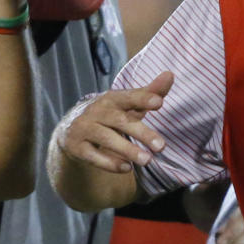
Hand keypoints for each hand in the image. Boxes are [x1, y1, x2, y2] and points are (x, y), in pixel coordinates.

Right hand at [53, 71, 173, 172]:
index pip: (129, 96)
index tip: (160, 102)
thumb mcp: (129, 104)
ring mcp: (84, 128)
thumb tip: (170, 75)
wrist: (73, 129)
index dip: (143, 98)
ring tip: (147, 160)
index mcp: (112, 98)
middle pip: (120, 121)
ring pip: (107, 139)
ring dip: (128, 150)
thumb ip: (150, 92)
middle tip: (161, 146)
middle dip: (142, 133)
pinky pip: (93, 156)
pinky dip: (110, 163)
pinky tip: (127, 168)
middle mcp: (97, 111)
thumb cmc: (111, 114)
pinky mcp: (76, 146)